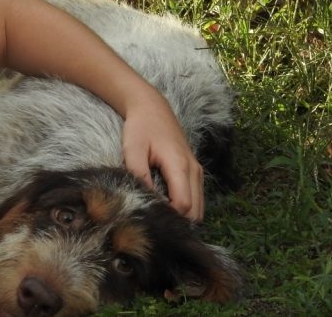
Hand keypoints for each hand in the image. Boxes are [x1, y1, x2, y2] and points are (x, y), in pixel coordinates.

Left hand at [121, 95, 203, 221]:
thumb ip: (138, 173)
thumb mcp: (132, 149)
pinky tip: (167, 207)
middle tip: (153, 223)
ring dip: (183, 216)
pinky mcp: (195, 172)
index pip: (183, 205)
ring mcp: (197, 172)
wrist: (152, 108)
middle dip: (177, 221)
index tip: (148, 217)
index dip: (168, 217)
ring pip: (199, 207)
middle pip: (195, 212)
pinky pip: (197, 198)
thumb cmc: (140, 128)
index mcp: (180, 166)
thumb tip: (145, 199)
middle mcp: (194, 171)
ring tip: (159, 217)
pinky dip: (186, 207)